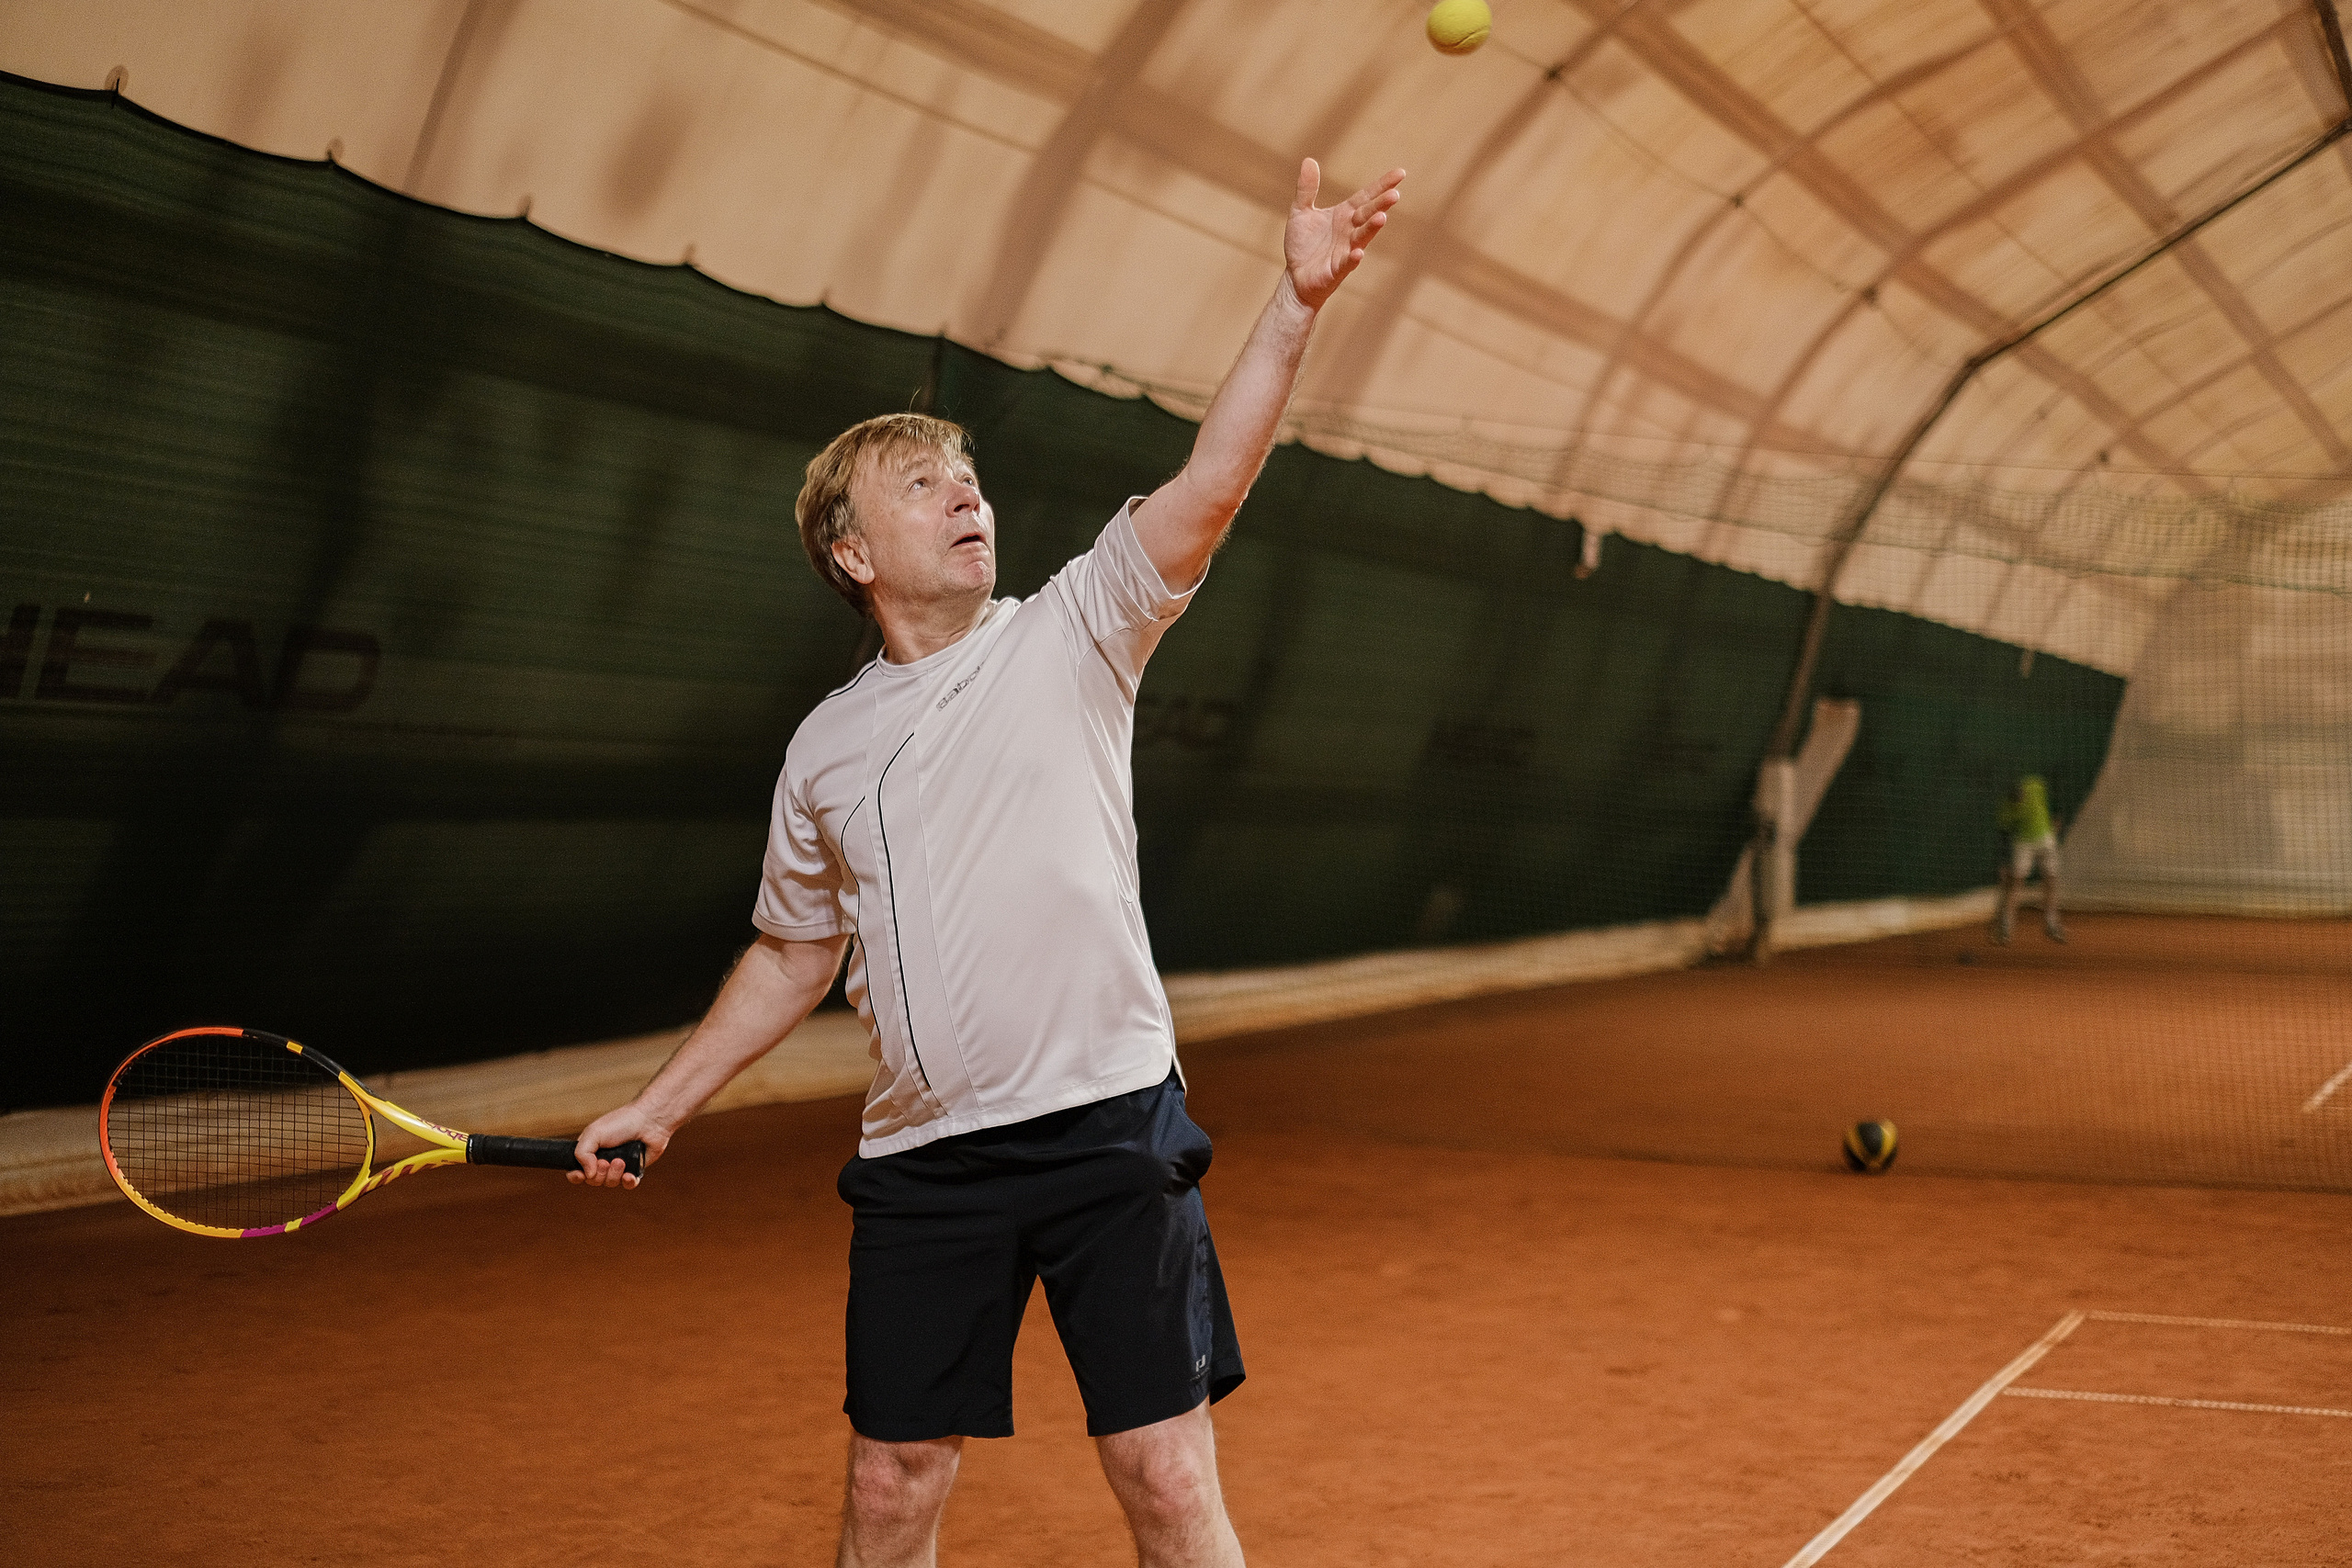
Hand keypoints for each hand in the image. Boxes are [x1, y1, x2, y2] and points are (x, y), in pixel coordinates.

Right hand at [568, 1102, 671, 1188]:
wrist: (649, 1120)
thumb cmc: (621, 1122)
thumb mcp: (594, 1133)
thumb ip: (582, 1153)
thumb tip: (588, 1175)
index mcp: (590, 1151)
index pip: (576, 1171)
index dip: (575, 1176)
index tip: (580, 1175)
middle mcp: (603, 1160)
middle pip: (593, 1180)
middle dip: (599, 1173)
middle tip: (606, 1161)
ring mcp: (620, 1166)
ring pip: (610, 1183)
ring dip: (614, 1174)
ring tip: (621, 1160)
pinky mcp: (635, 1169)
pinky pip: (629, 1185)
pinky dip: (628, 1181)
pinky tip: (629, 1175)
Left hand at [1284, 159, 1404, 309]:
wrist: (1296, 277)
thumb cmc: (1302, 245)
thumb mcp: (1300, 212)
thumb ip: (1307, 189)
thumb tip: (1309, 160)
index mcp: (1344, 214)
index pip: (1366, 196)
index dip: (1382, 185)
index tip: (1400, 173)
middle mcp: (1350, 230)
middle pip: (1368, 214)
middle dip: (1381, 205)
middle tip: (1394, 194)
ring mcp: (1347, 249)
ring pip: (1363, 236)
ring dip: (1372, 228)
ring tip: (1382, 217)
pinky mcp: (1338, 268)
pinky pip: (1348, 262)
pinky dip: (1353, 257)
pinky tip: (1358, 252)